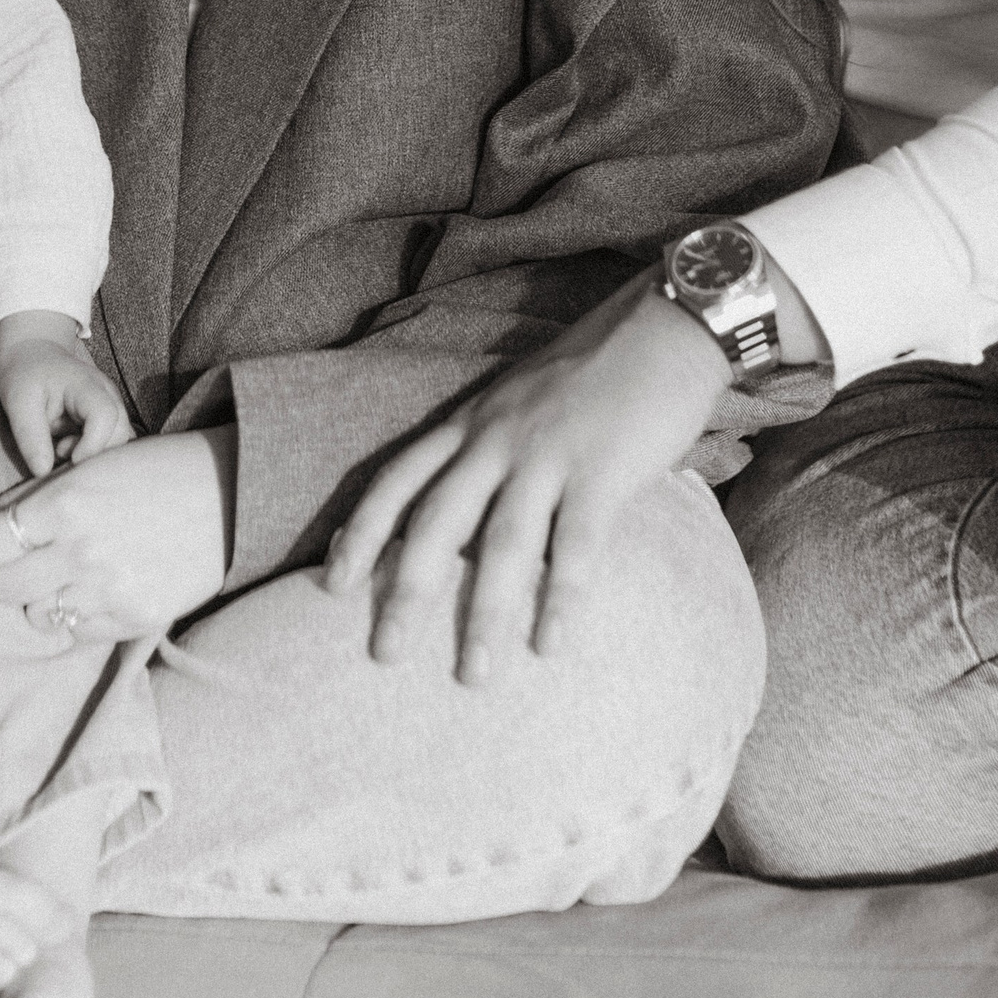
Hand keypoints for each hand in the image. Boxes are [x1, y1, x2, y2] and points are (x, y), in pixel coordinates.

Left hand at [0, 312, 132, 475]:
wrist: (35, 354)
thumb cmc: (26, 375)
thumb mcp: (18, 403)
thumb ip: (31, 436)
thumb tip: (43, 472)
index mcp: (87, 386)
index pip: (105, 417)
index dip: (91, 445)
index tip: (64, 456)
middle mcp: (108, 395)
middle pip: (120, 434)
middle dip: (92, 453)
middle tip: (59, 449)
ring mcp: (112, 405)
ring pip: (120, 441)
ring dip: (93, 454)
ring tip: (63, 446)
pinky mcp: (109, 417)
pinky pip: (113, 441)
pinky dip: (95, 451)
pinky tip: (72, 446)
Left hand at [0, 430, 234, 643]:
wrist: (231, 494)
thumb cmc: (152, 471)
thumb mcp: (87, 469)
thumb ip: (25, 500)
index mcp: (63, 503)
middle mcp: (79, 551)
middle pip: (2, 584)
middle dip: (5, 571)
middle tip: (25, 558)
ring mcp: (107, 590)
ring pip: (34, 613)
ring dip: (39, 596)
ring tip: (66, 571)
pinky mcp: (133, 618)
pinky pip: (74, 632)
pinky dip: (74, 615)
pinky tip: (96, 588)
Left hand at [324, 281, 730, 684]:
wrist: (666, 323)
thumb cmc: (596, 367)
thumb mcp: (520, 398)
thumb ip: (491, 445)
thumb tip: (470, 508)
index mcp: (470, 421)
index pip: (397, 478)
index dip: (361, 533)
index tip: (331, 584)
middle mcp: (495, 438)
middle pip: (434, 522)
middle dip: (404, 592)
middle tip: (384, 654)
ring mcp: (548, 454)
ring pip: (500, 544)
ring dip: (483, 614)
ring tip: (472, 675)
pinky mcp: (602, 471)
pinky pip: (574, 546)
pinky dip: (560, 599)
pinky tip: (550, 645)